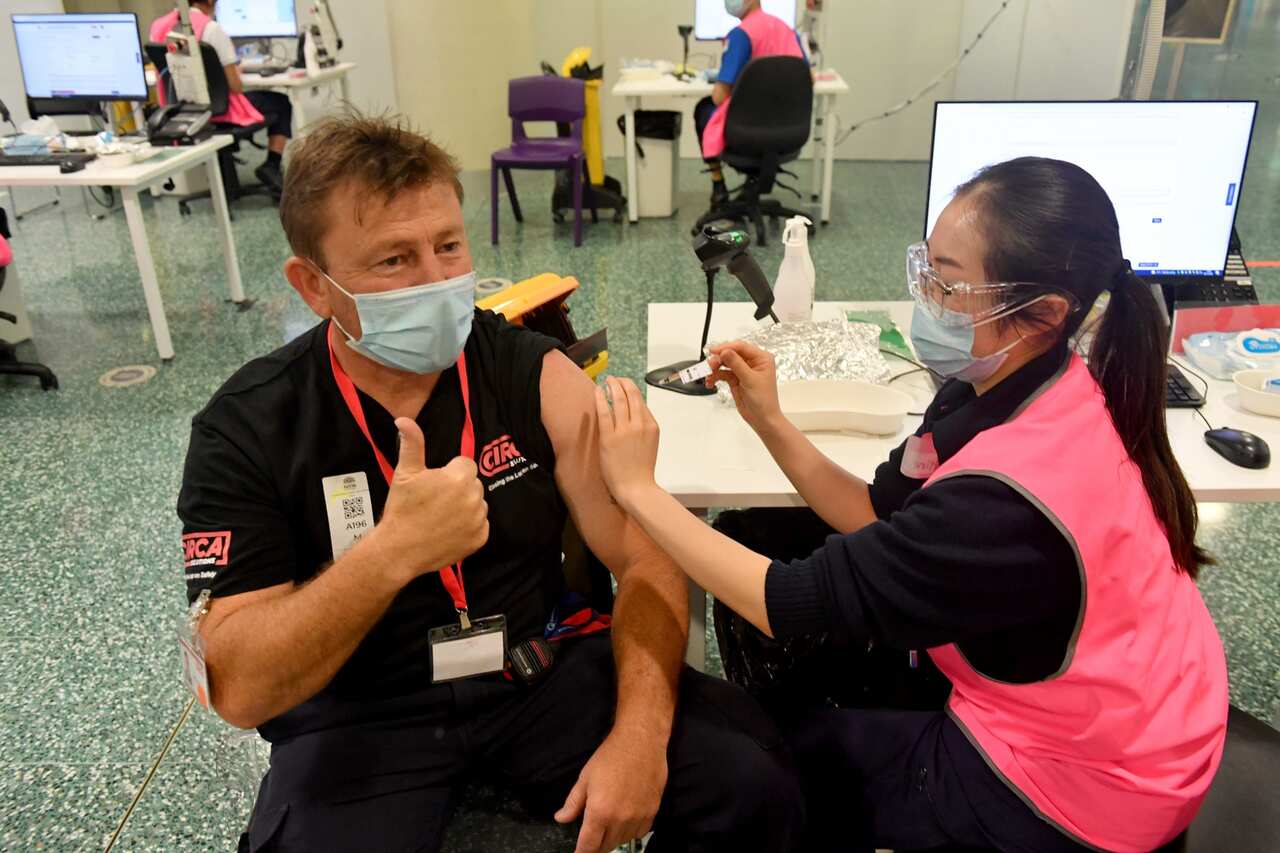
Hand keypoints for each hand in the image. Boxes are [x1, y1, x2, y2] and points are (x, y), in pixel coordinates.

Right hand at [376, 417, 488, 581]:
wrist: (399, 550)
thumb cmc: (402, 509)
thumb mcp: (405, 473)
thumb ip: (412, 443)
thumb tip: (404, 419)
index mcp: (459, 477)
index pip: (465, 464)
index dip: (449, 472)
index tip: (435, 484)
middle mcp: (474, 497)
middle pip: (473, 484)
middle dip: (459, 488)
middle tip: (436, 501)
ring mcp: (479, 520)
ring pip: (478, 504)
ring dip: (465, 506)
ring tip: (441, 516)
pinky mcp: (480, 538)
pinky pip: (481, 525)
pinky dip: (469, 527)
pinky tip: (449, 530)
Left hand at [554, 729, 667, 852]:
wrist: (641, 742)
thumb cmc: (610, 756)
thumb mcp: (585, 778)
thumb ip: (573, 803)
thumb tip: (561, 819)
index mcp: (600, 812)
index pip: (588, 846)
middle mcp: (620, 819)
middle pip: (605, 847)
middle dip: (595, 846)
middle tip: (591, 837)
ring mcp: (638, 817)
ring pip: (622, 841)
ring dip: (613, 839)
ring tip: (608, 825)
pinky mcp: (652, 812)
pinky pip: (639, 833)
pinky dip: (630, 832)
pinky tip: (625, 821)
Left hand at [594, 377, 659, 508]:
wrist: (636, 488)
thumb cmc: (642, 469)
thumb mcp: (651, 443)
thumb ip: (644, 427)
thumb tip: (634, 412)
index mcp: (652, 426)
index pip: (641, 402)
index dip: (632, 390)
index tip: (624, 385)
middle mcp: (640, 424)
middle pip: (631, 395)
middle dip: (622, 382)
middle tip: (614, 378)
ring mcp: (624, 430)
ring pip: (618, 399)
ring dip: (612, 386)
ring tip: (607, 380)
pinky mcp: (609, 437)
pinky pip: (604, 412)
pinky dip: (600, 398)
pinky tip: (597, 391)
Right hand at [706, 341, 783, 435]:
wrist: (762, 418)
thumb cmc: (764, 400)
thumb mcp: (750, 380)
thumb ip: (736, 364)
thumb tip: (725, 351)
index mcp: (761, 358)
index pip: (741, 347)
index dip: (727, 347)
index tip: (714, 351)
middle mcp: (752, 362)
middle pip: (731, 354)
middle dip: (719, 359)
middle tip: (710, 365)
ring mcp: (743, 370)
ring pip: (725, 363)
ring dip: (715, 368)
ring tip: (709, 375)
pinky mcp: (736, 379)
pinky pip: (722, 373)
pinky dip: (715, 376)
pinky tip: (711, 382)